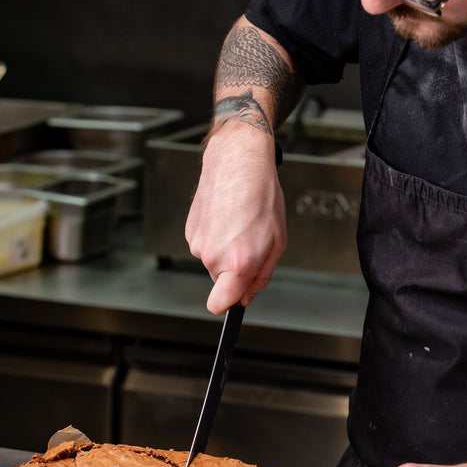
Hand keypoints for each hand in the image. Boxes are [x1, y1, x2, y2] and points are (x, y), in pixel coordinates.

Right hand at [185, 123, 286, 313]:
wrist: (238, 161)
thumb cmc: (261, 197)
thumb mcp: (276, 241)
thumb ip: (261, 276)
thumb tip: (246, 298)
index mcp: (238, 262)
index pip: (219, 305)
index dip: (229, 304)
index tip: (235, 299)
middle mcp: (213, 256)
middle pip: (221, 281)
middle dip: (235, 270)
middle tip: (250, 241)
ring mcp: (198, 243)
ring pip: (213, 262)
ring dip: (225, 250)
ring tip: (239, 224)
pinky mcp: (189, 230)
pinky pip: (205, 245)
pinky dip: (215, 236)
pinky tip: (226, 216)